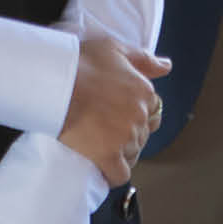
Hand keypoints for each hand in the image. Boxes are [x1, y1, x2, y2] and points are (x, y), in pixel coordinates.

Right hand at [58, 35, 169, 185]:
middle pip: (142, 134)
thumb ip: (144, 60)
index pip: (152, 111)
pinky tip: (102, 167)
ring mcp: (125, 137)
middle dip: (127, 133)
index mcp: (144, 92)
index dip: (135, 114)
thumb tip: (166, 66)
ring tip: (99, 144)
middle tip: (104, 128)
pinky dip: (112, 174)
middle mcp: (139, 116)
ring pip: (132, 154)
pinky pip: (119, 175)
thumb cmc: (81, 63)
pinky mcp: (108, 156)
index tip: (117, 113)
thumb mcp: (115, 48)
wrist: (56, 81)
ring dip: (119, 153)